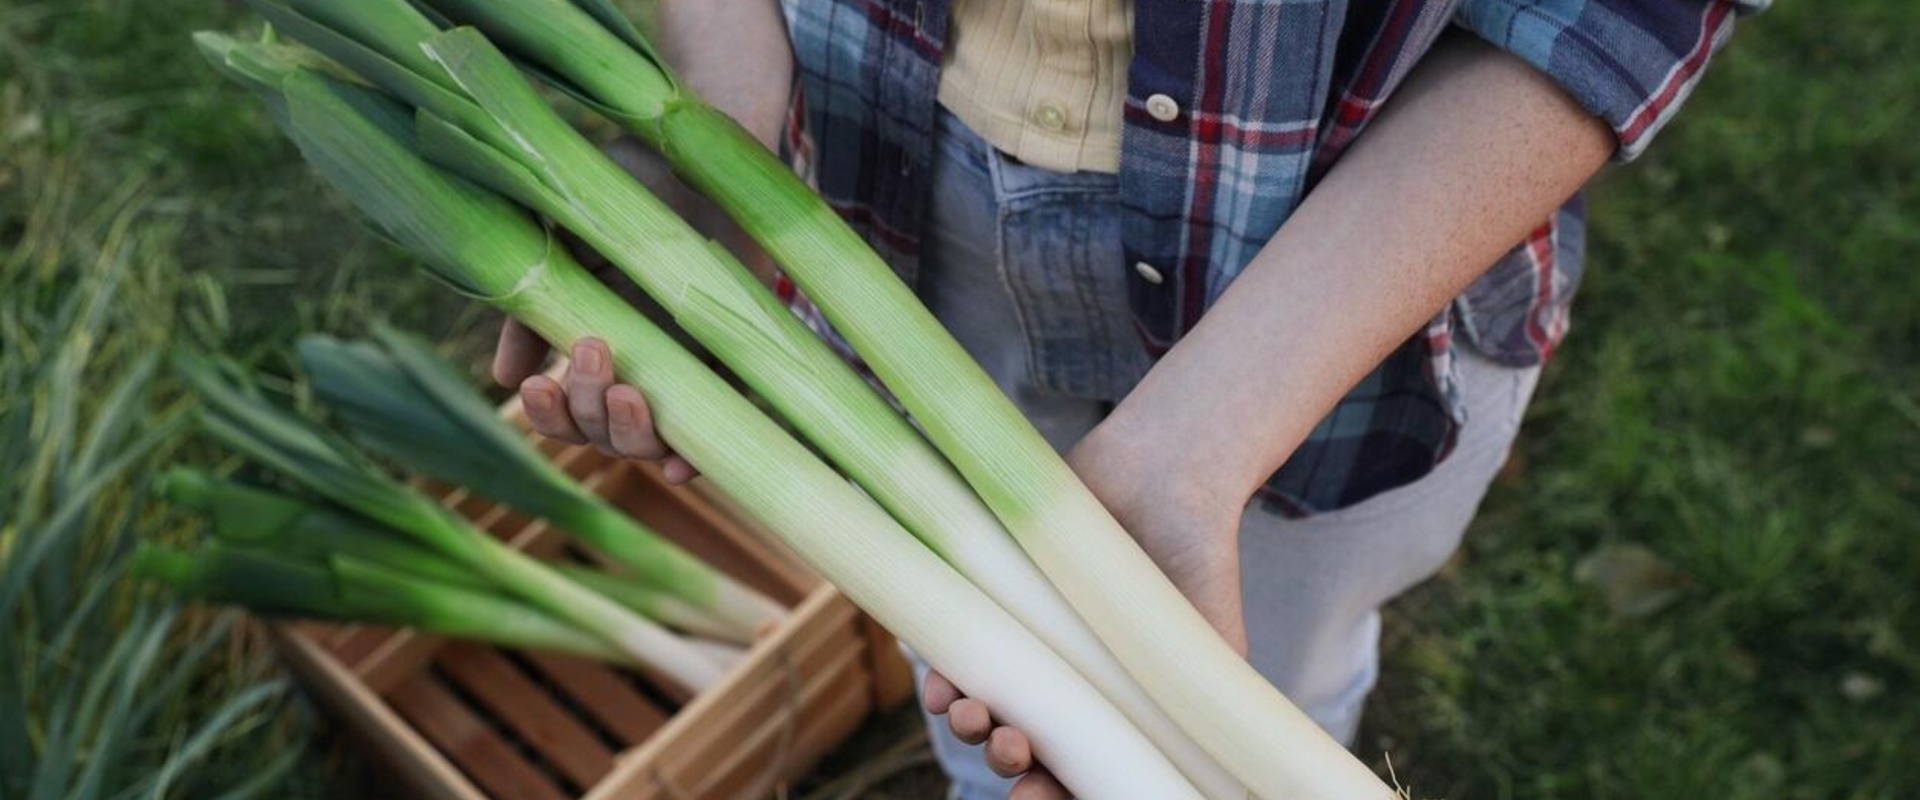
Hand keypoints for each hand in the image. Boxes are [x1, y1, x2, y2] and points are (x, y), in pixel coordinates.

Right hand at [490, 138, 771, 480]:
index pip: (567, 413)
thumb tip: (505, 379)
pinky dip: (697, 454)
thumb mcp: (564, 250)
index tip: (536, 388)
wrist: (690, 152)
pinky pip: (723, 428)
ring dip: (631, 434)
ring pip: (654, 441)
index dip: (551, 418)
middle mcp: (642, 369)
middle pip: (606, 435)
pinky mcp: (738, 362)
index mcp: (596, 349)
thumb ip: (532, 311)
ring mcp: (691, 370)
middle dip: (589, 411)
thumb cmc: (623, 195)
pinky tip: (675, 463)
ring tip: (628, 392)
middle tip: (592, 351)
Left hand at [920, 427, 1246, 797]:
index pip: (1072, 773)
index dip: (1052, 796)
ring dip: (966, 724)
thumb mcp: (1213, 637)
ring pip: (980, 704)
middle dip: (1007, 763)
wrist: (1164, 469)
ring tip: (969, 714)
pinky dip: (942, 670)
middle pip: (1020, 748)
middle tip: (1014, 751)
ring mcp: (1022, 641)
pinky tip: (938, 681)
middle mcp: (1060, 681)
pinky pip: (955, 645)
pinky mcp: (989, 596)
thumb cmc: (1197, 556)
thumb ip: (1207, 698)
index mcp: (1110, 708)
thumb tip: (1221, 773)